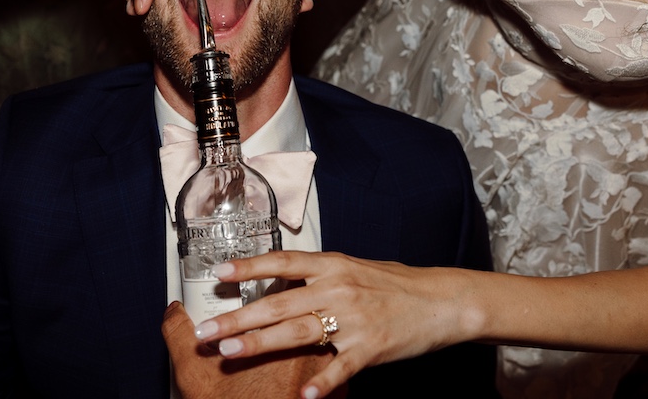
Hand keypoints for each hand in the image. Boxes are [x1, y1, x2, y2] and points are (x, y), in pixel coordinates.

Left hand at [194, 252, 470, 398]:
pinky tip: (304, 395)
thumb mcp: (354, 268)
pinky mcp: (371, 348)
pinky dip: (323, 382)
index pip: (282, 262)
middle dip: (237, 318)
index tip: (219, 275)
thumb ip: (318, 274)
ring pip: (298, 332)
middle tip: (206, 331)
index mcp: (333, 264)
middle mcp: (338, 288)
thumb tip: (278, 279)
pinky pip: (340, 367)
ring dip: (260, 344)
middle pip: (278, 303)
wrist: (442, 301)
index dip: (249, 267)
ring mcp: (354, 319)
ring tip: (230, 352)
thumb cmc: (395, 284)